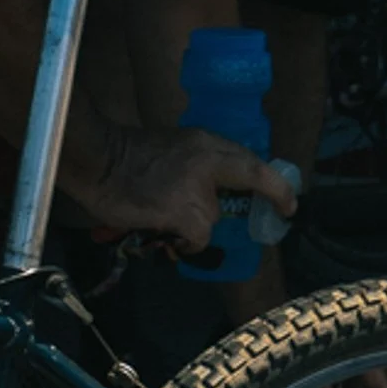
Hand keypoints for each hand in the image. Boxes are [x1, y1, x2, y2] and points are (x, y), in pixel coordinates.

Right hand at [90, 124, 296, 254]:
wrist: (96, 160)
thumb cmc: (123, 158)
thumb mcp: (170, 149)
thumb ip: (196, 164)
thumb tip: (210, 193)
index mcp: (204, 143)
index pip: (251, 160)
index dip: (275, 182)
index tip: (289, 201)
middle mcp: (207, 162)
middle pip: (250, 179)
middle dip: (272, 196)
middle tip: (281, 212)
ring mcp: (197, 188)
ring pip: (213, 219)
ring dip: (194, 227)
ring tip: (167, 222)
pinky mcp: (184, 212)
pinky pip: (198, 239)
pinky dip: (184, 244)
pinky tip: (166, 237)